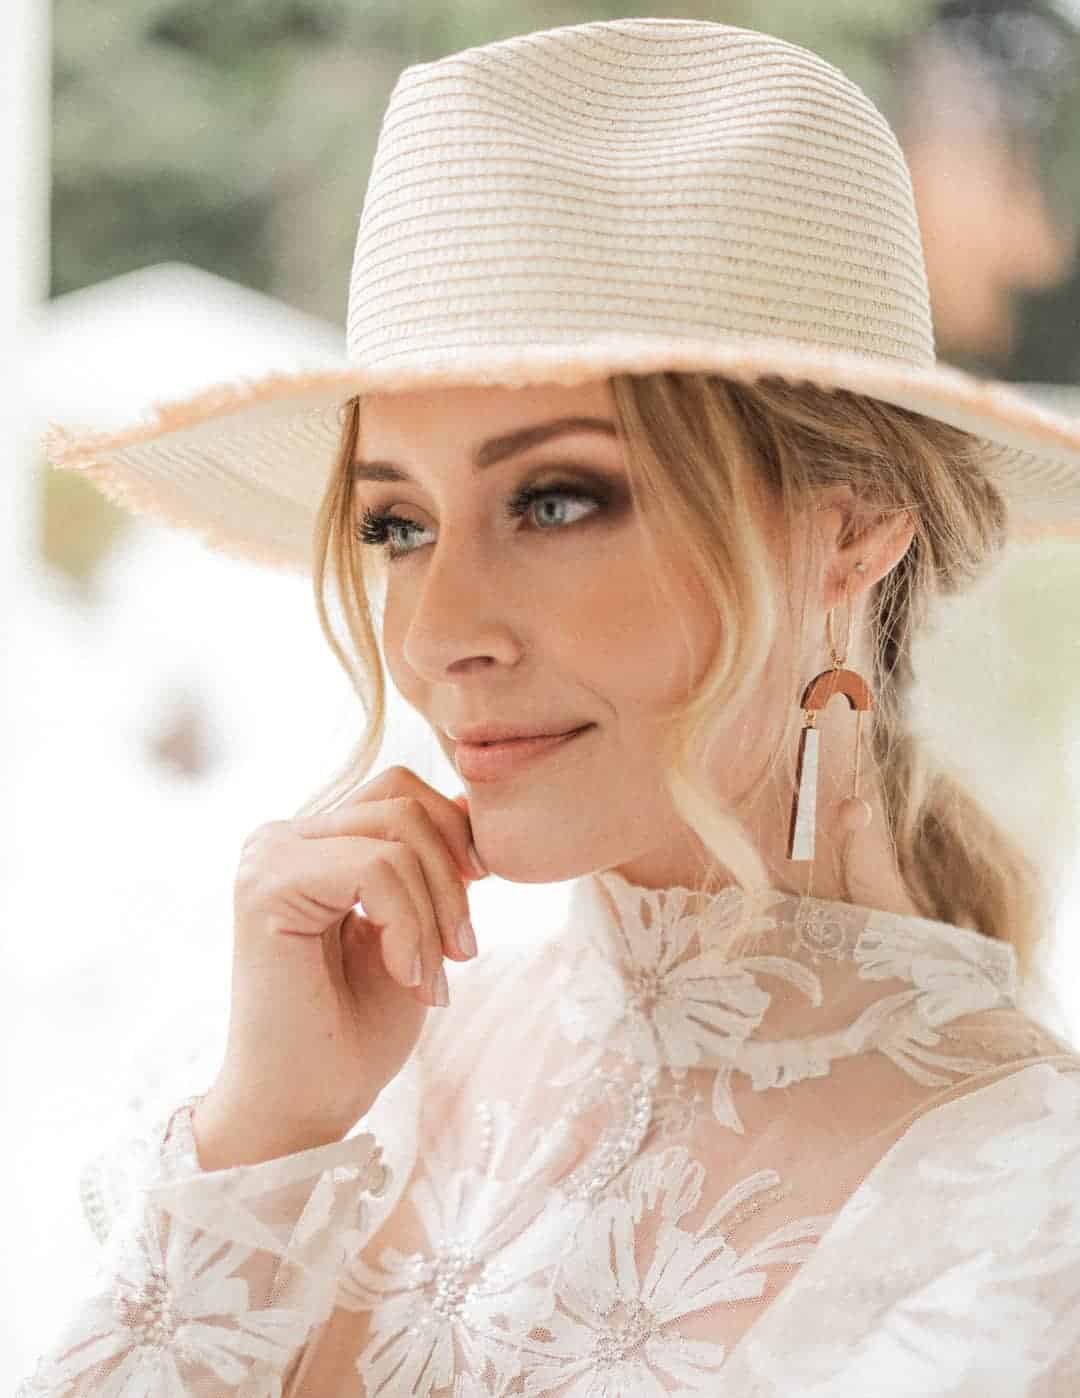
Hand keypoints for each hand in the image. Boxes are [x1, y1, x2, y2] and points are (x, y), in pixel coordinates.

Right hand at [194, 767, 486, 1161]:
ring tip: (433, 978)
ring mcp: (268, 855)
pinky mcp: (265, 885)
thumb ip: (430, 865)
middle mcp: (284, 837)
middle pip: (405, 803)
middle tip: (461, 954)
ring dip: (436, 911)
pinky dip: (411, 926)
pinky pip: (375, 869)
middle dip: (453, 880)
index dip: (455, 843)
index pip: (403, 793)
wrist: (303, 1107)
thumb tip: (474, 806)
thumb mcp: (414, 928)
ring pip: (398, 834)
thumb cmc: (355, 1030)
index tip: (466, 922)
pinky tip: (407, 978)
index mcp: (315, 842)